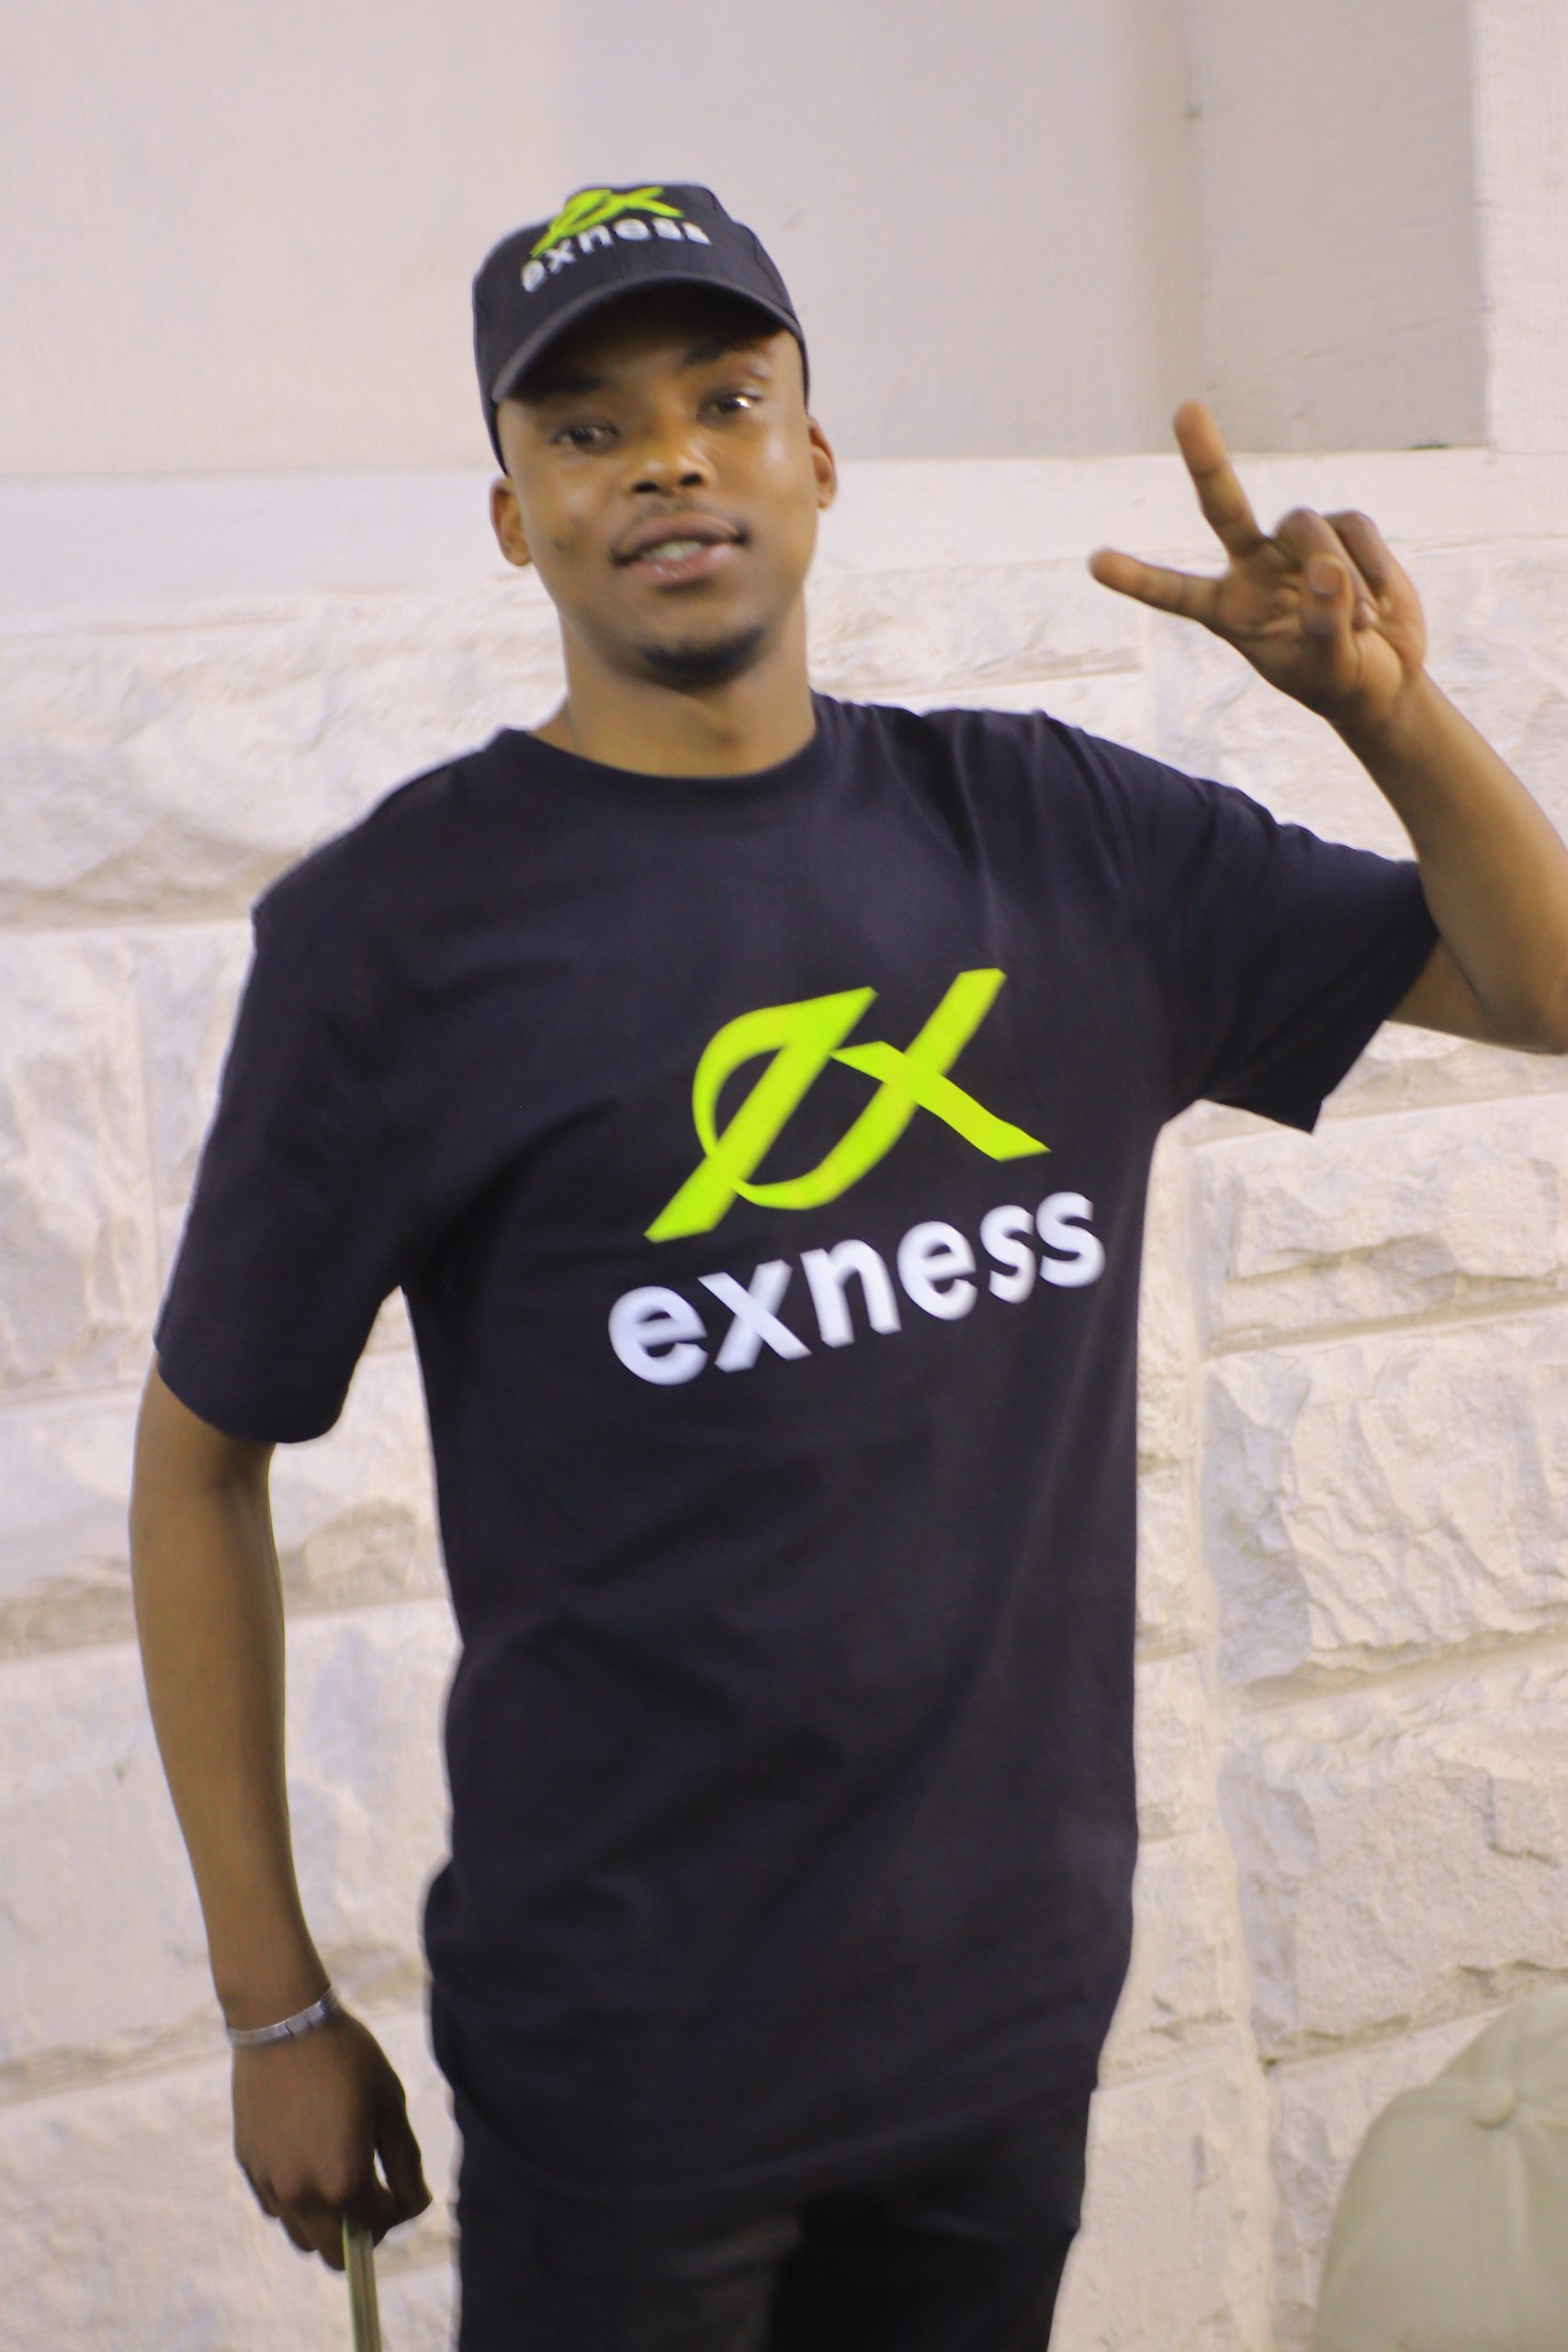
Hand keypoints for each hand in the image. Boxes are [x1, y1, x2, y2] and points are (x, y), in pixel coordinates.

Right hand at [232, 2007, 432, 2269]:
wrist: (282, 2021)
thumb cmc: (346, 2057)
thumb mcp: (390, 2104)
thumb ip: (407, 2163)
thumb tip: (415, 2204)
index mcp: (343, 2180)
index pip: (380, 2226)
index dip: (399, 2210)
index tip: (405, 2186)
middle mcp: (302, 2195)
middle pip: (335, 2256)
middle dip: (362, 2234)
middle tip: (375, 2194)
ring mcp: (270, 2184)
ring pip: (302, 2238)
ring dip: (327, 2224)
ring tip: (341, 2177)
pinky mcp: (249, 2168)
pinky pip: (277, 2209)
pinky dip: (298, 2203)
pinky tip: (310, 2161)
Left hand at [1088, 401, 1427, 736]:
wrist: (1384, 675)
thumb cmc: (1342, 680)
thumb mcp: (1329, 670)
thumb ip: (1324, 627)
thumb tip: (1327, 570)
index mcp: (1228, 610)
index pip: (1175, 592)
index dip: (1137, 578)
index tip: (1094, 563)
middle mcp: (1252, 566)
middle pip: (1224, 507)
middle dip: (1207, 460)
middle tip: (1187, 410)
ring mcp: (1295, 544)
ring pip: (1308, 527)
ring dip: (1342, 577)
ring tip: (1362, 623)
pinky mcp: (1341, 528)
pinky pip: (1354, 527)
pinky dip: (1375, 566)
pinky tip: (1380, 606)